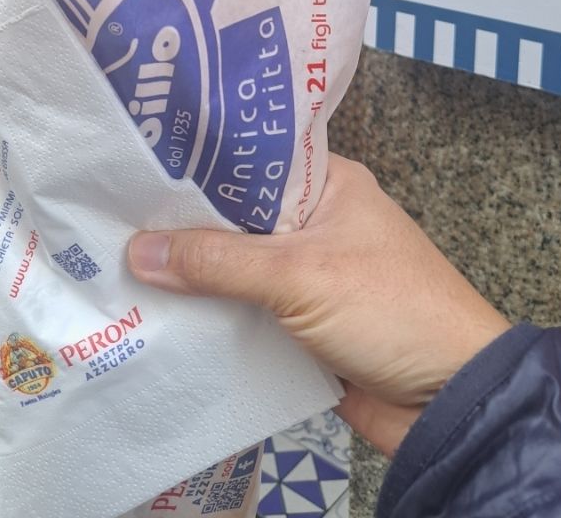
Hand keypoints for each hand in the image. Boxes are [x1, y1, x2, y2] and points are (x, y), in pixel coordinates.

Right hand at [128, 153, 508, 455]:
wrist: (450, 402)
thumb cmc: (392, 311)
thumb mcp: (300, 275)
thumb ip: (219, 261)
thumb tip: (139, 249)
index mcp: (328, 183)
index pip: (249, 159)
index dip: (195, 162)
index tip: (135, 165)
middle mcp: (317, 220)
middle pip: (236, 215)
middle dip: (184, 224)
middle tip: (111, 219)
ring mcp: (310, 274)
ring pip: (237, 267)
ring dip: (194, 275)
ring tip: (119, 266)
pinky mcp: (303, 324)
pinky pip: (246, 312)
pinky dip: (213, 316)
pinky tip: (161, 317)